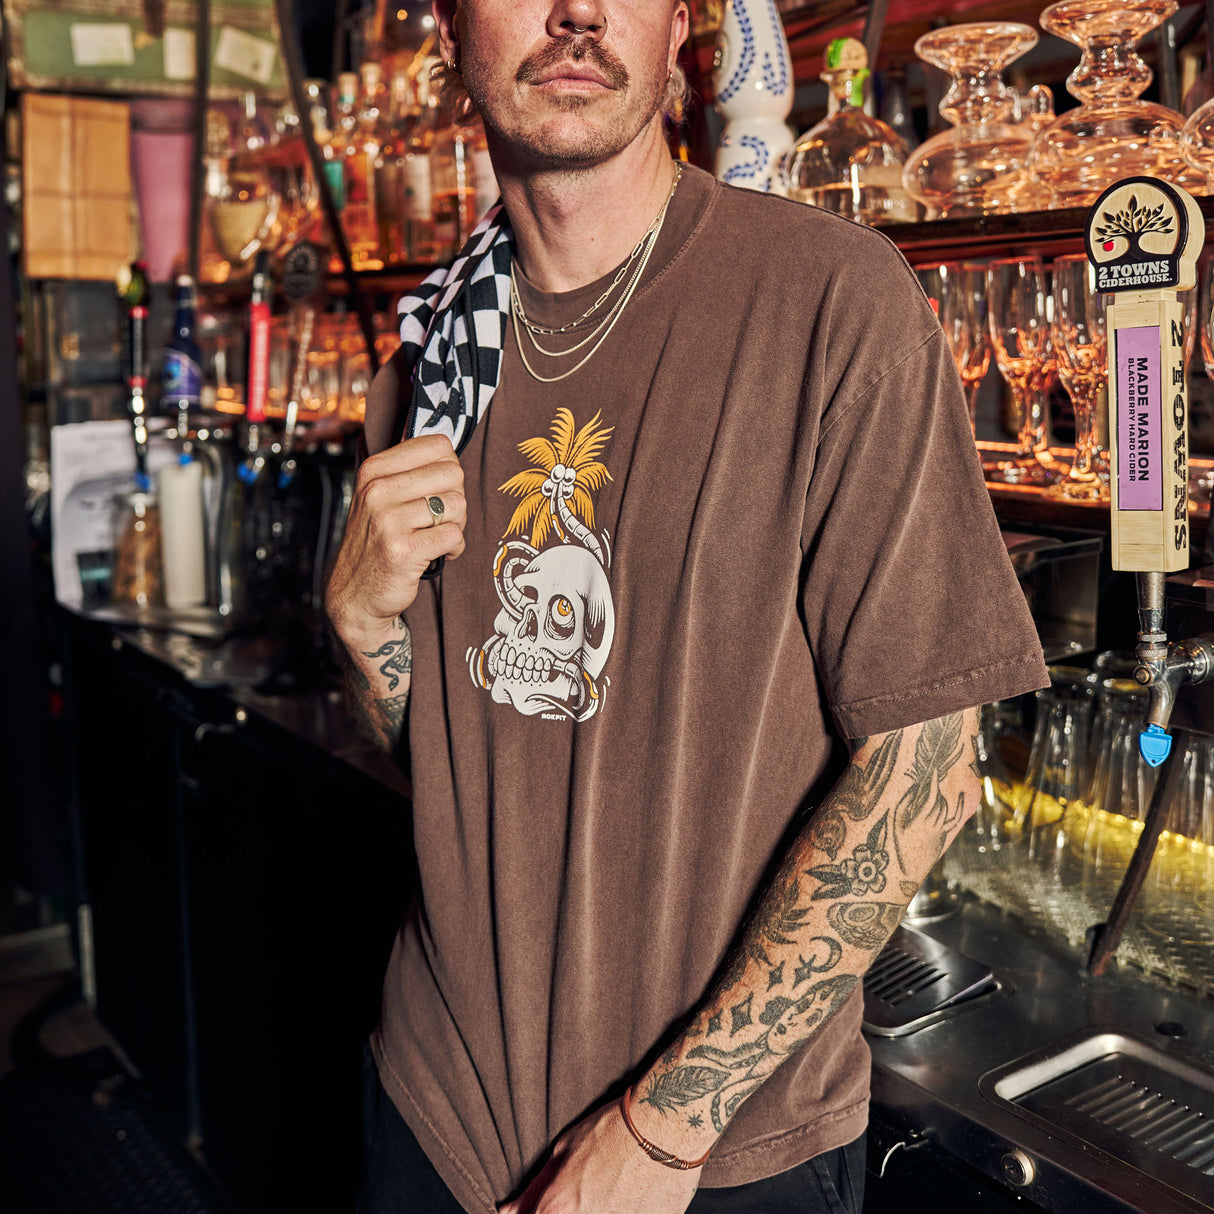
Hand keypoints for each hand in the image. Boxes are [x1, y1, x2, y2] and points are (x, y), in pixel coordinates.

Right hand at [325, 434, 466, 649]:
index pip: (439, 445)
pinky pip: (455, 536)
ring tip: (437, 537)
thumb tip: (448, 445)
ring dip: (457, 525)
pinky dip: (455, 548)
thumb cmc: (376, 543)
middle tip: (442, 519)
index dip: (449, 469)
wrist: (354, 595)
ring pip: (458, 505)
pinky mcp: (404, 550)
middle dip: (457, 498)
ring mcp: (389, 520)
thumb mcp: (380, 497)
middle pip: (453, 474)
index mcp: (374, 470)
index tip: (439, 489)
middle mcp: (378, 491)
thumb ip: (409, 471)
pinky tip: (439, 554)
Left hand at [499, 1099, 700, 1213]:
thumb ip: (537, 1188)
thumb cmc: (616, 1128)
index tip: (548, 1205)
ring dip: (601, 1208)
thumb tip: (510, 1211)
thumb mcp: (566, 1148)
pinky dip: (627, 1210)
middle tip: (592, 1187)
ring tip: (615, 1186)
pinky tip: (633, 1191)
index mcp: (558, 1209)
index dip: (537, 1213)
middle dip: (573, 1208)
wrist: (667, 1124)